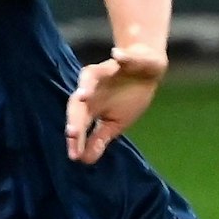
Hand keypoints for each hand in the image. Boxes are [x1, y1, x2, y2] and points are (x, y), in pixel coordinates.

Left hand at [65, 45, 167, 164]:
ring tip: (84, 96)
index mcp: (90, 109)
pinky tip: (118, 57)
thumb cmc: (127, 99)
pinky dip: (121, 58)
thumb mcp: (115, 123)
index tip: (74, 157)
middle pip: (77, 104)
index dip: (75, 139)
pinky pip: (122, 58)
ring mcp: (103, 74)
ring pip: (89, 77)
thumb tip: (85, 161)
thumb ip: (99, 138)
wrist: (146, 72)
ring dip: (86, 85)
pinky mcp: (121, 59)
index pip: (78, 125)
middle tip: (72, 133)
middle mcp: (91, 91)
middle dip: (75, 118)